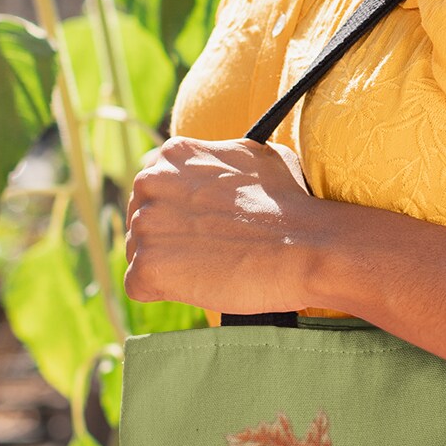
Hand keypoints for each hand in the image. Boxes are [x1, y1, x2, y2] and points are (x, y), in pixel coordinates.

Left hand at [124, 134, 324, 315]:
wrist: (306, 246)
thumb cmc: (290, 203)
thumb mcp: (252, 156)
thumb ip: (214, 158)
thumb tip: (207, 168)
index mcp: (172, 154)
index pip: (156, 188)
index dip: (181, 212)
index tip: (207, 225)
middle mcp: (150, 182)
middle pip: (142, 219)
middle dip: (170, 236)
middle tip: (212, 249)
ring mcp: (145, 225)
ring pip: (139, 252)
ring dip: (169, 264)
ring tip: (211, 266)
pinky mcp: (147, 267)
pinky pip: (139, 286)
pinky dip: (165, 291)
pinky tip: (200, 284)